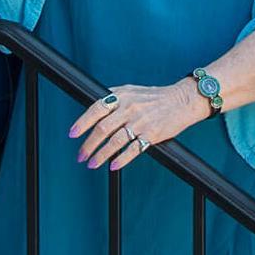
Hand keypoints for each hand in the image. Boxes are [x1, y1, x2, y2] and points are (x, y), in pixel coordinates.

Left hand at [68, 81, 201, 170]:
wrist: (182, 100)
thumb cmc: (156, 96)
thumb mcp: (132, 89)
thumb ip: (114, 95)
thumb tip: (95, 104)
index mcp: (122, 96)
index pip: (96, 109)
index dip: (82, 123)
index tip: (72, 134)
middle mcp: (129, 108)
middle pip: (102, 129)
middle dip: (88, 145)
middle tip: (81, 156)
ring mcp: (140, 121)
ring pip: (115, 141)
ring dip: (100, 155)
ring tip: (92, 164)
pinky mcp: (151, 134)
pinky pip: (133, 150)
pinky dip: (121, 159)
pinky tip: (113, 166)